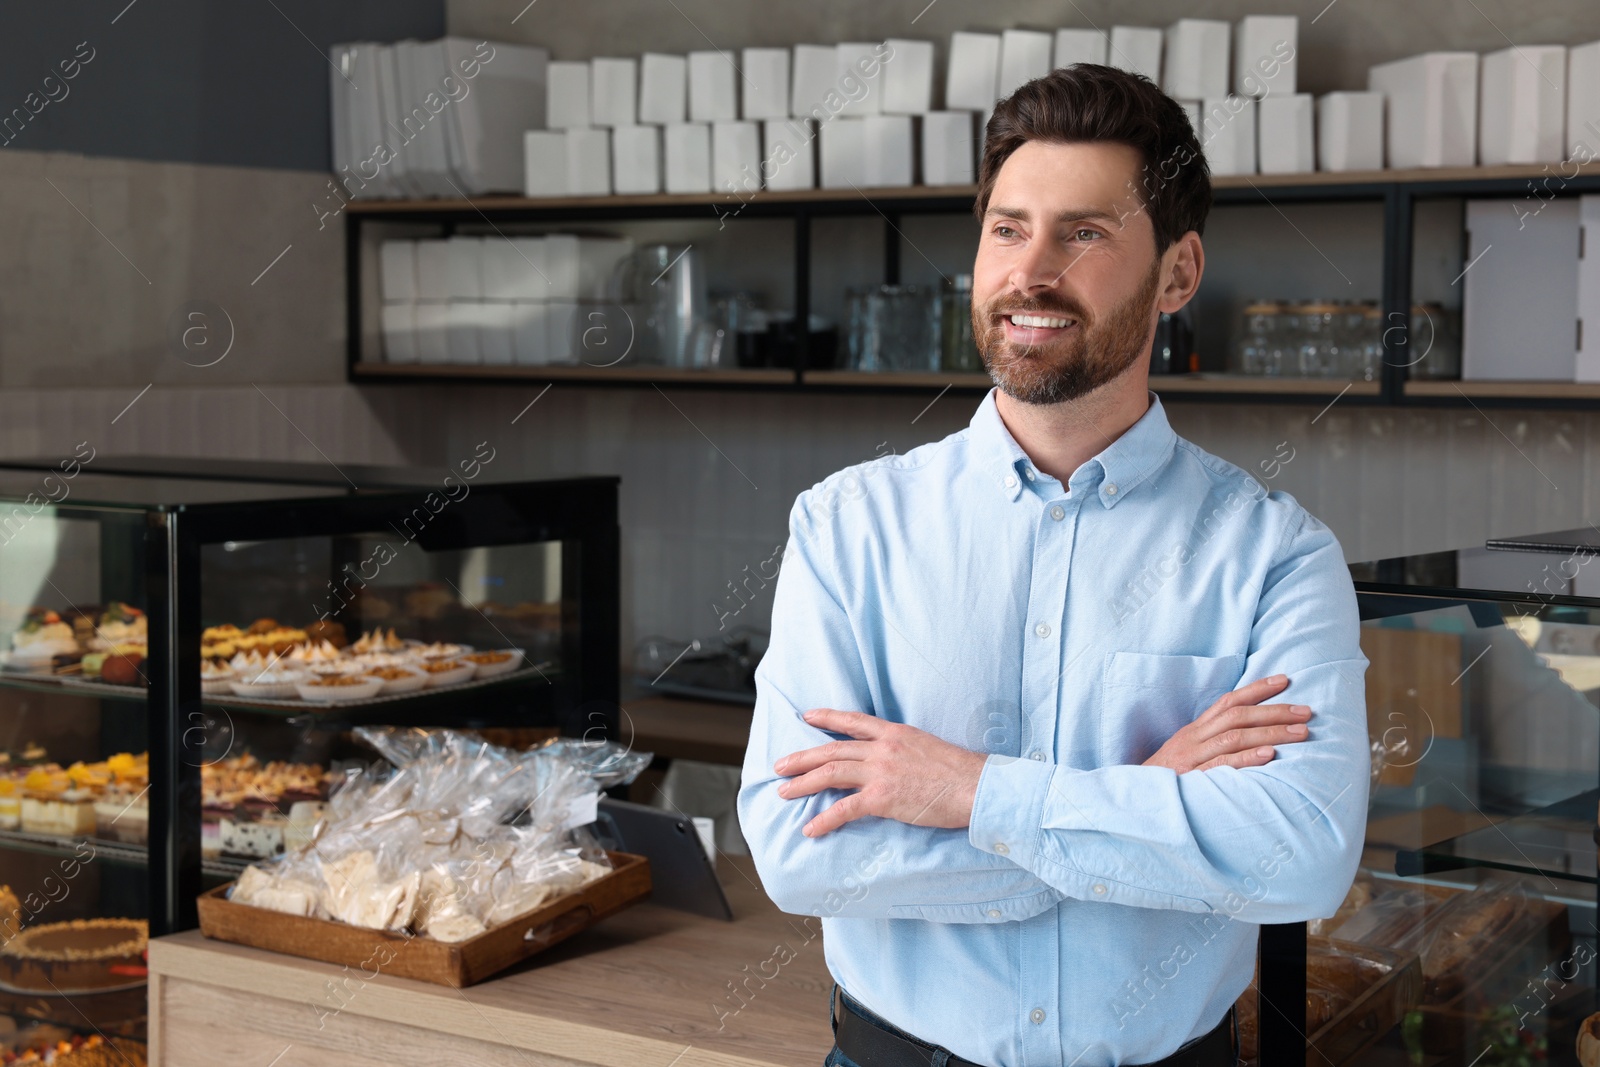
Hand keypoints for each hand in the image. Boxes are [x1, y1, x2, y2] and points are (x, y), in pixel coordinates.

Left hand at [772, 708, 987, 837]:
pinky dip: (824, 819)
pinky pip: (845, 808)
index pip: (854, 721)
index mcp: (895, 733)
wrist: (976, 786)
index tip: (807, 716)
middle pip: (832, 749)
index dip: (827, 717)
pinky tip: (811, 828)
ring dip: (803, 783)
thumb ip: (905, 750)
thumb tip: (894, 760)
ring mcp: (881, 772)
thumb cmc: (960, 772)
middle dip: (802, 758)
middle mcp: (883, 748)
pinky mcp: (883, 798)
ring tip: (784, 793)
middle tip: (780, 766)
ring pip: (831, 773)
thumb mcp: (928, 747)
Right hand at [1143, 675, 1310, 773]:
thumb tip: (1251, 735)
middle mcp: (1194, 739)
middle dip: (1275, 711)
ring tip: (1301, 733)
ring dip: (1271, 732)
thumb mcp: (1188, 753)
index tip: (1285, 680)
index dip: (1257, 689)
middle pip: (1237, 716)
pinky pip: (1222, 764)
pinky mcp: (1192, 778)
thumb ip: (1213, 742)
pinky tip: (1269, 754)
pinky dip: (1247, 758)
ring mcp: (1192, 757)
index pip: (1228, 701)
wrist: (1135, 799)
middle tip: (1307, 712)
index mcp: (1195, 730)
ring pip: (1234, 737)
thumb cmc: (1168, 778)